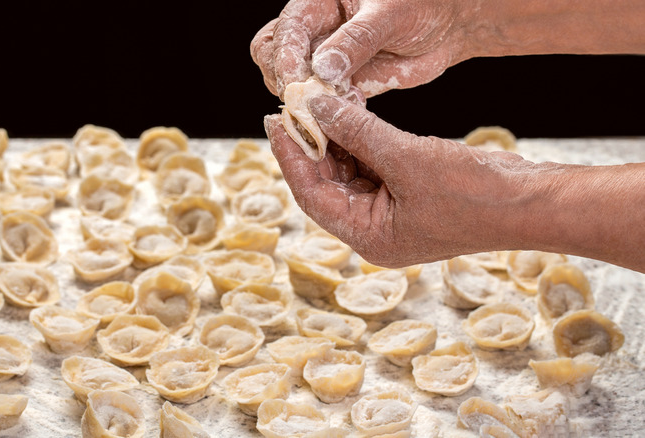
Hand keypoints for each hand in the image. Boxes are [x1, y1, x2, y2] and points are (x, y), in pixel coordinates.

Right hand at [251, 0, 474, 97]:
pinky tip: (347, 112)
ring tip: (332, 106)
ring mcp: (324, 59)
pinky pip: (320, 103)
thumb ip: (356, 40)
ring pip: (291, 83)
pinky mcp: (340, 84)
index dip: (285, 58)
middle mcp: (315, 31)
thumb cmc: (422, 3)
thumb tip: (322, 69)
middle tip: (306, 100)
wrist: (449, 24)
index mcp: (318, 3)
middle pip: (271, 57)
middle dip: (284, 80)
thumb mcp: (390, 13)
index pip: (285, 31)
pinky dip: (326, 113)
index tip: (296, 82)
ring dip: (303, 101)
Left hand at [264, 94, 539, 267]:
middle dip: (310, 144)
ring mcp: (391, 213)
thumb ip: (358, 133)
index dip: (290, 157)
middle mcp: (374, 229)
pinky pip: (372, 164)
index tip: (274, 121)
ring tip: (318, 100)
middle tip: (293, 105)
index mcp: (368, 238)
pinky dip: (359, 139)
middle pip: (326, 184)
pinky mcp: (407, 193)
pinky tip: (348, 110)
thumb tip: (317, 107)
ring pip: (348, 171)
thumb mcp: (408, 159)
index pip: (313, 196)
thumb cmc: (475, 195)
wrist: (530, 201)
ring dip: (334, 137)